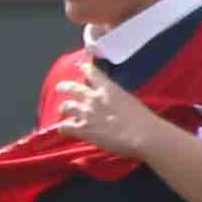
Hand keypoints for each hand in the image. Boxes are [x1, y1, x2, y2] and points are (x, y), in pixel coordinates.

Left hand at [52, 68, 174, 165]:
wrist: (141, 134)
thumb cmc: (142, 118)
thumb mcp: (129, 99)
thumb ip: (116, 97)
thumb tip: (112, 100)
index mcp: (108, 88)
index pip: (92, 72)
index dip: (85, 68)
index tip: (81, 66)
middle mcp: (93, 98)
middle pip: (72, 88)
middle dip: (64, 86)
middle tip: (60, 87)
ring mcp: (86, 113)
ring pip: (66, 106)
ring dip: (63, 109)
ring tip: (62, 111)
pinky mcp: (82, 129)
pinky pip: (64, 126)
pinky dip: (63, 128)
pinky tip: (63, 130)